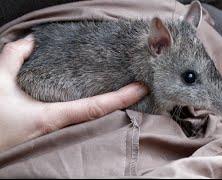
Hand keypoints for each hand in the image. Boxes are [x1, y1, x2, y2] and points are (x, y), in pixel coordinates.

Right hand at [0, 36, 147, 151]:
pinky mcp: (54, 132)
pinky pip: (81, 119)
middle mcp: (63, 128)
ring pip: (93, 118)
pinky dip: (95, 108)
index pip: (97, 107)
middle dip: (122, 102)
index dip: (121, 98)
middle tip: (139, 85)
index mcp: (53, 117)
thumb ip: (12, 59)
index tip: (141, 88)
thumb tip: (30, 41)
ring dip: (111, 105)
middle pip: (101, 114)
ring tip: (126, 89)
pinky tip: (98, 99)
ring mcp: (60, 132)